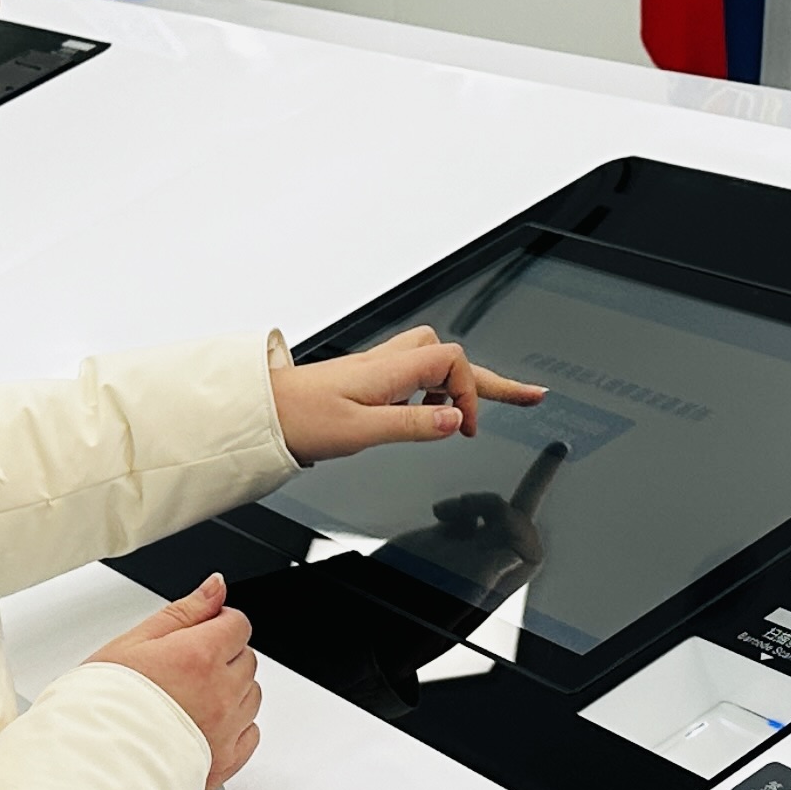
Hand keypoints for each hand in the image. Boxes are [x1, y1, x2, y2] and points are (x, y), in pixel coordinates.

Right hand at [90, 575, 259, 789]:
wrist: (90, 762)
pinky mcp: (225, 761)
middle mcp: (220, 692)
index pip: (237, 625)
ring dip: (231, 692)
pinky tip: (204, 725)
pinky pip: (250, 734)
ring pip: (251, 696)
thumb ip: (184, 612)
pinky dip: (235, 727)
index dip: (217, 625)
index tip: (199, 634)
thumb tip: (216, 587)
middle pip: (246, 660)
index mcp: (199, 656)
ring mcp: (226, 729)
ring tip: (190, 700)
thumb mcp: (135, 642)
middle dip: (223, 658)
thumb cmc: (103, 704)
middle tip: (185, 670)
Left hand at [275, 326, 548, 464]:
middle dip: (492, 379)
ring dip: (459, 384)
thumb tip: (456, 419)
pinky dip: (432, 391)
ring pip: (433, 362)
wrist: (261, 414)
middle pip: (452, 358)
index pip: (452, 362)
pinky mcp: (366, 382)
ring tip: (475, 413)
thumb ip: (412, 424)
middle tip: (529, 395)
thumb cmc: (299, 418)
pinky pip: (414, 376)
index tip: (468, 428)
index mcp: (389, 371)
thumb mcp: (361, 431)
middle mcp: (386, 364)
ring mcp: (377, 371)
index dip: (470, 392)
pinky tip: (429, 413)